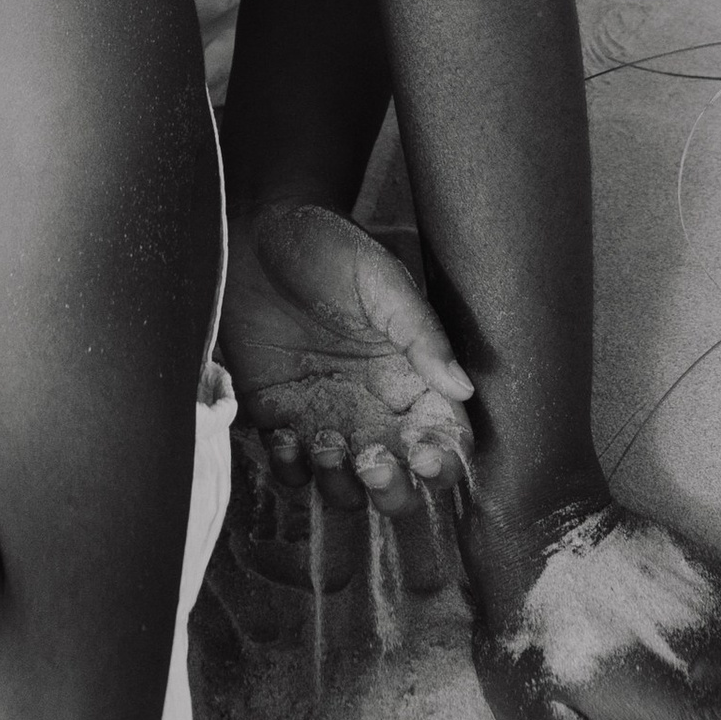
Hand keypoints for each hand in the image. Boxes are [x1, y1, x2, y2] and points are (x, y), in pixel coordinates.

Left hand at [220, 198, 474, 518]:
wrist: (256, 228)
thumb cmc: (328, 244)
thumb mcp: (382, 280)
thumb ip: (422, 334)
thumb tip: (465, 389)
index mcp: (411, 378)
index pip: (444, 440)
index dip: (443, 462)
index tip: (425, 456)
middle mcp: (374, 409)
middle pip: (400, 484)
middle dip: (391, 491)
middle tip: (371, 459)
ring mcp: (326, 417)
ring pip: (345, 488)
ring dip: (338, 483)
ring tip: (323, 441)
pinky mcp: (277, 415)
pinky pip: (289, 468)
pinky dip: (289, 467)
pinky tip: (283, 433)